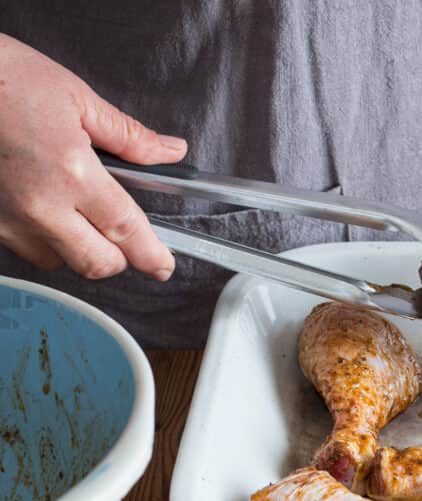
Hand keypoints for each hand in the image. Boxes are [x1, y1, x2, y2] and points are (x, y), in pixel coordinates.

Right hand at [0, 34, 186, 278]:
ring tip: (78, 212)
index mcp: (72, 172)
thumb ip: (129, 136)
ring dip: (80, 249)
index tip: (164, 267)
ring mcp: (7, 219)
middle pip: (97, 263)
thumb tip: (170, 151)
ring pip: (61, 262)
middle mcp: (40, 205)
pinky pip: (27, 250)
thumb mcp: (77, 98)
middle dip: (120, 258)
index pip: (126, 230)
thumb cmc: (4, 77)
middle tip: (125, 240)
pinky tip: (45, 208)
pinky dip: (46, 240)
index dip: (151, 255)